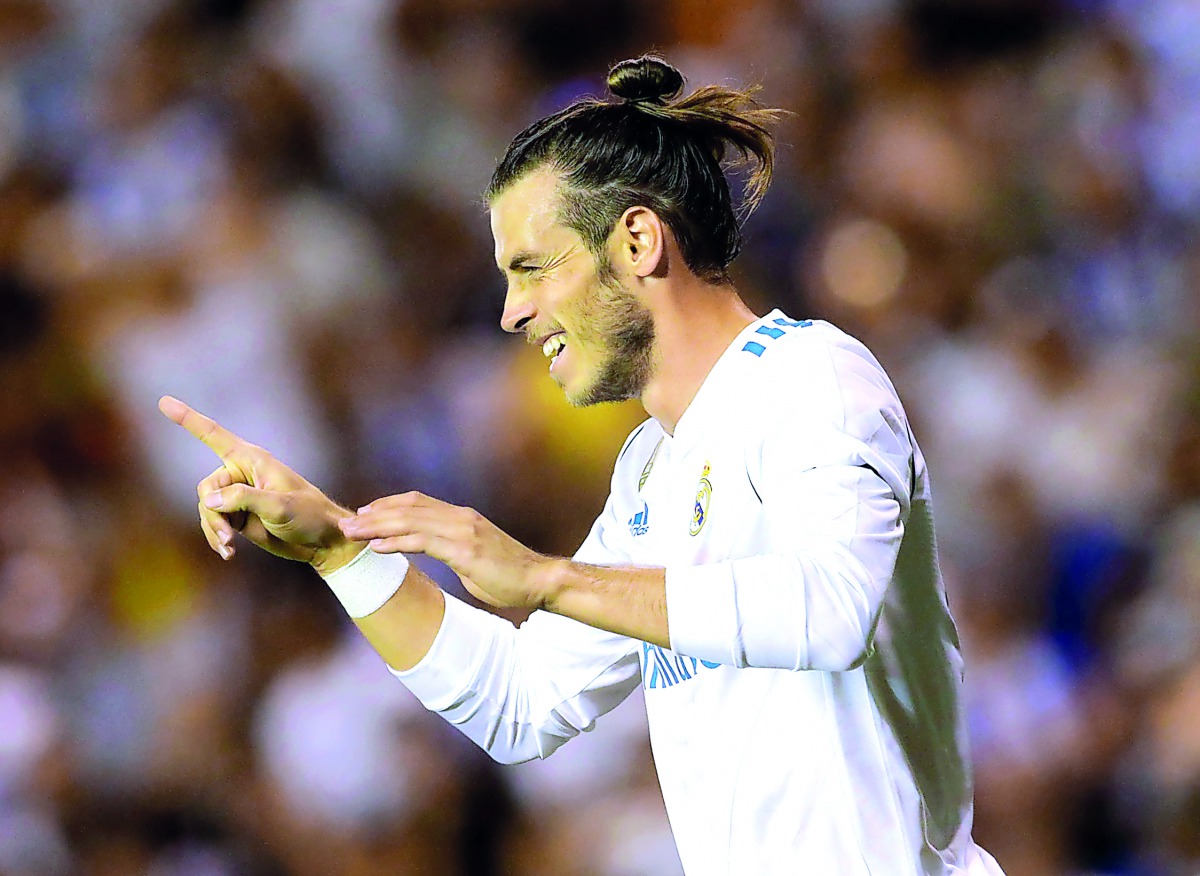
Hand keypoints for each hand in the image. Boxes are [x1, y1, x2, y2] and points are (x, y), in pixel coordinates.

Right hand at [158, 396, 362, 574]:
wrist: (322, 540)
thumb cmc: (309, 515)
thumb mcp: (279, 506)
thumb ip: (243, 499)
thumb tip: (207, 500)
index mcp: (252, 459)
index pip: (213, 435)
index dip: (188, 419)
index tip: (163, 402)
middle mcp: (242, 474)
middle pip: (206, 488)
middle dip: (212, 514)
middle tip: (228, 536)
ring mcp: (239, 496)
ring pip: (207, 509)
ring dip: (214, 530)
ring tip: (229, 549)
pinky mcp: (239, 516)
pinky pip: (214, 524)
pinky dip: (217, 538)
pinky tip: (228, 553)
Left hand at [339, 492, 557, 609]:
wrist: (540, 580)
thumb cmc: (510, 575)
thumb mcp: (475, 556)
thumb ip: (454, 550)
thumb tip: (437, 553)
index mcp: (463, 517)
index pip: (418, 502)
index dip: (389, 505)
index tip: (365, 513)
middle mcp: (461, 518)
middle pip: (409, 508)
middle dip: (374, 515)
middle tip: (346, 523)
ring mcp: (463, 532)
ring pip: (411, 522)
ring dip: (377, 527)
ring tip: (352, 533)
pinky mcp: (465, 551)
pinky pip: (423, 542)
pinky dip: (396, 542)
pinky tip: (377, 546)